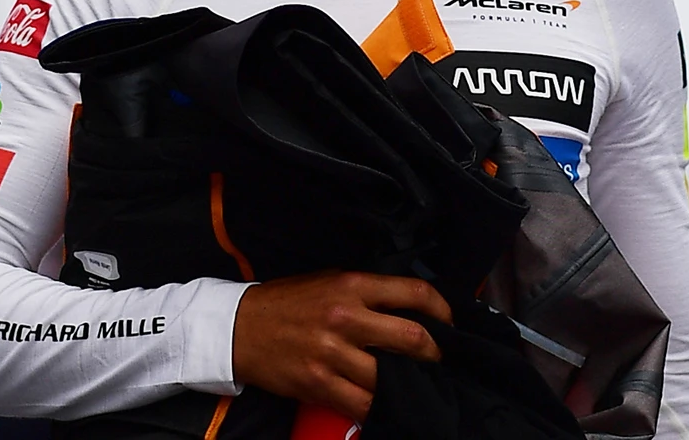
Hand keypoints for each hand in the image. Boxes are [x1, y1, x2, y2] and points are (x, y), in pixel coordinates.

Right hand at [231, 271, 451, 422]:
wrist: (239, 327)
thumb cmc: (287, 303)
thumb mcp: (328, 281)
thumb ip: (366, 293)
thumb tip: (407, 309)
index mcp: (350, 286)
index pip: (414, 293)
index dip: (442, 310)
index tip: (449, 323)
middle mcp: (344, 318)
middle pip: (412, 339)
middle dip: (434, 353)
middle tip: (438, 359)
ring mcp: (331, 353)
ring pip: (389, 377)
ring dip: (407, 384)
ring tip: (412, 384)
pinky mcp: (318, 383)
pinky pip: (362, 404)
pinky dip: (377, 407)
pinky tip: (383, 404)